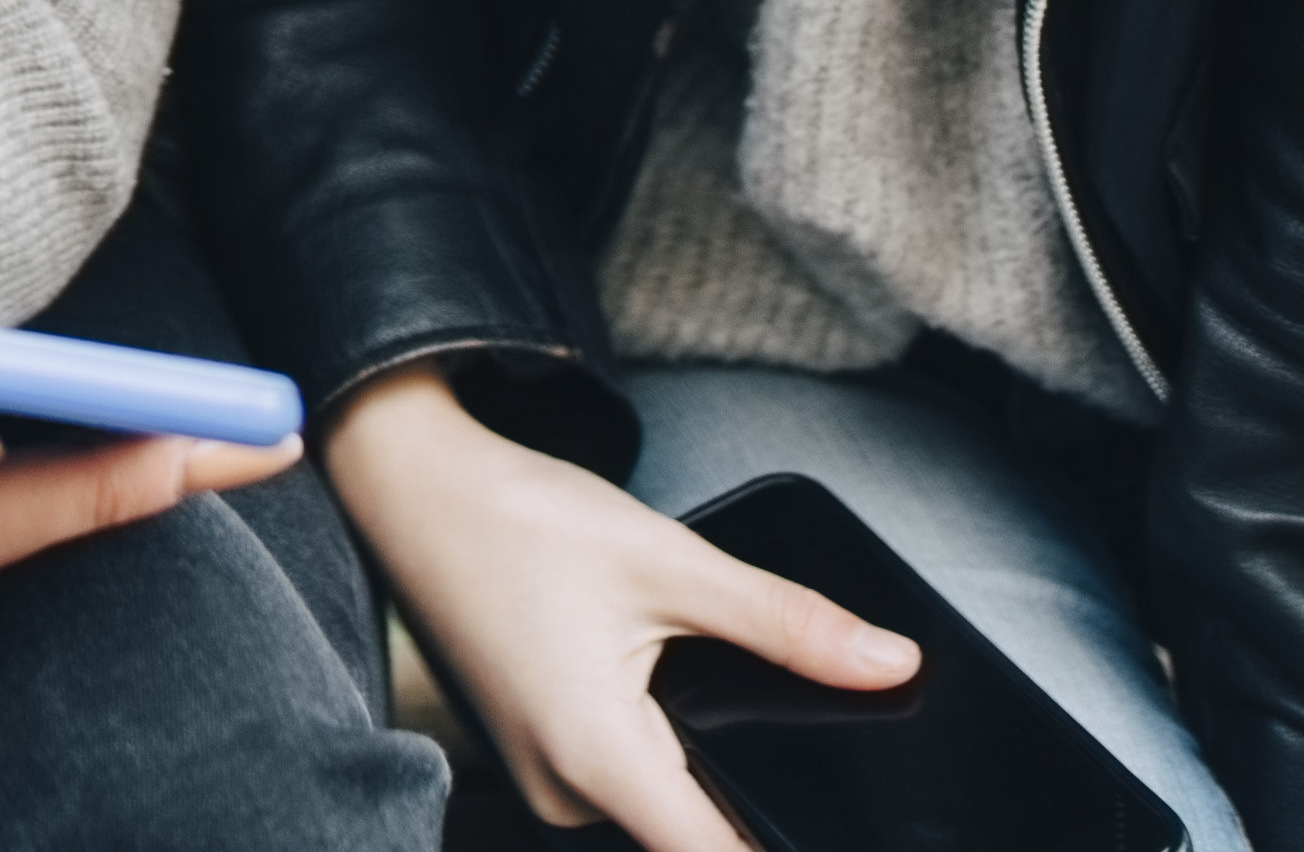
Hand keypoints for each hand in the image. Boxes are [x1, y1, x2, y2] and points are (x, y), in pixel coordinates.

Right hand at [321, 359, 917, 849]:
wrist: (413, 487)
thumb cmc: (514, 519)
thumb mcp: (668, 561)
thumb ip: (787, 622)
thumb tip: (890, 663)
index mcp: (597, 759)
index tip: (849, 832)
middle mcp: (565, 793)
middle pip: (699, 834)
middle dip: (757, 795)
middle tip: (764, 701)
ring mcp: (548, 780)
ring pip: (665, 803)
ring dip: (709, 764)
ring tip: (694, 673)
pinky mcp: (544, 757)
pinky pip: (627, 778)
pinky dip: (668, 747)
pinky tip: (667, 681)